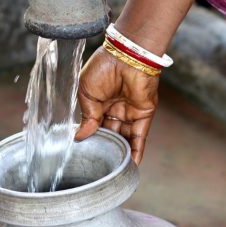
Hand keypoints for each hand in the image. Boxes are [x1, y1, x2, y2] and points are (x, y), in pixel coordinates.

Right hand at [75, 46, 158, 163]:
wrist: (126, 57)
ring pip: (124, 139)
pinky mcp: (143, 115)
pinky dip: (136, 152)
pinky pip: (139, 137)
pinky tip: (130, 166)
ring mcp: (130, 113)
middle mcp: (115, 109)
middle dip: (104, 147)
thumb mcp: (86, 92)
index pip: (94, 125)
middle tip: (95, 162)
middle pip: (109, 134)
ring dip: (119, 153)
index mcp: (100, 102)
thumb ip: (87, 116)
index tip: (82, 151)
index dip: (90, 137)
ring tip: (111, 169)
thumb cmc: (103, 68)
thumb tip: (81, 136)